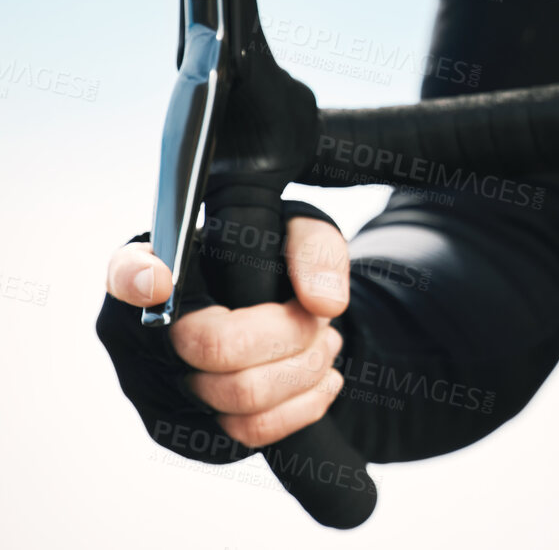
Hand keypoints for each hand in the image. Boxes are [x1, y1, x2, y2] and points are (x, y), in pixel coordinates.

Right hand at [100, 211, 349, 449]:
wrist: (267, 314)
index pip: (125, 273)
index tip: (162, 280)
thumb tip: (324, 304)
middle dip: (293, 334)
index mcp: (154, 269)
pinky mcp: (187, 432)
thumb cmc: (268, 266)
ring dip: (306, 369)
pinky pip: (253, 432)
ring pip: (244, 397)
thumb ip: (314, 252)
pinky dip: (304, 404)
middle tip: (318, 319)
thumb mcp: (297, 235)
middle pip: (219, 347)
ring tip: (323, 341)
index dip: (136, 279)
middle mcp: (140, 335)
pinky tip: (320, 376)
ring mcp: (156, 390)